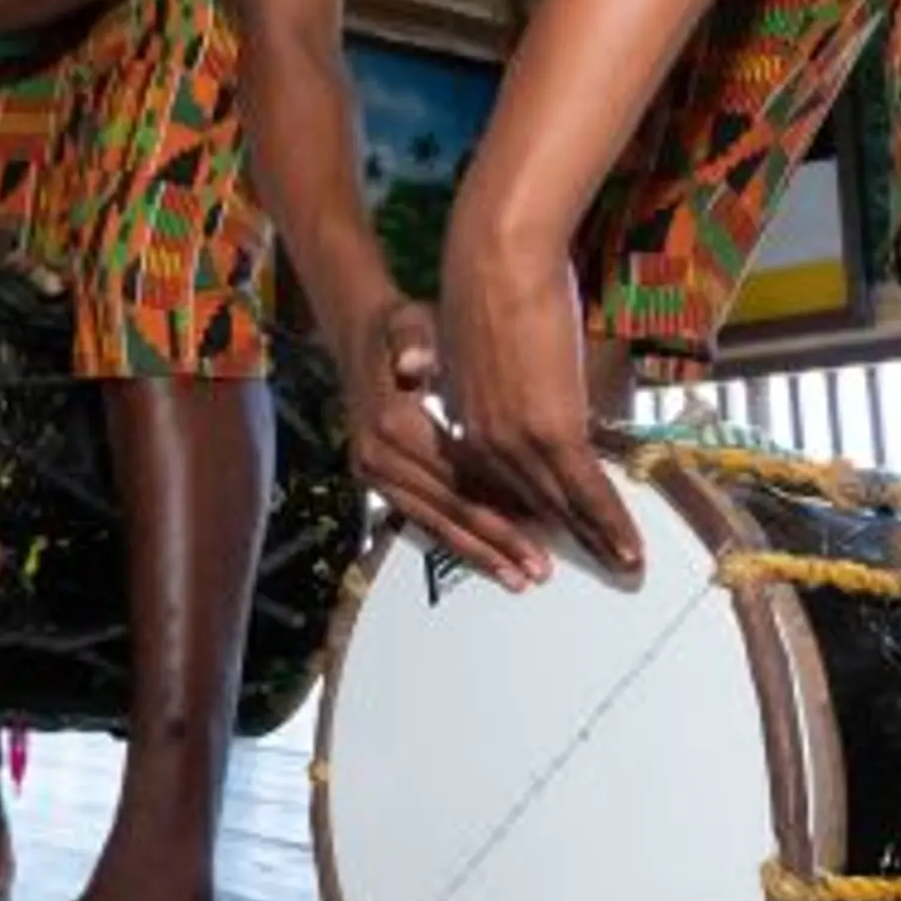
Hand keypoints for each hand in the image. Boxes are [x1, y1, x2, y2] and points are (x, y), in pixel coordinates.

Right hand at [339, 301, 551, 589]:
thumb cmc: (398, 328)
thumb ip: (415, 343)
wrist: (356, 335)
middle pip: (449, 511)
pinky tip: (485, 558)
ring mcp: (372, 474)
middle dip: (497, 543)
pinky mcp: (375, 482)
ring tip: (518, 578)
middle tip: (539, 570)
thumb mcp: (409, 323)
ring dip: (478, 552)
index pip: (459, 479)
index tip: (545, 531)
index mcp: (393, 424)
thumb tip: (413, 363)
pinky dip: (454, 539)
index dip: (502, 509)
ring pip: (433, 524)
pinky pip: (419, 519)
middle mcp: (378, 458)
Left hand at [435, 203, 640, 577]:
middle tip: (599, 567)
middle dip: (565, 540)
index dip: (530, 513)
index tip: (551, 538)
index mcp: (464, 421)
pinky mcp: (550, 428)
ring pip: (560, 504)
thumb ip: (489, 376)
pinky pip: (585, 488)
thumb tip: (491, 381)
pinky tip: (628, 546)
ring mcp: (516, 438)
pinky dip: (609, 521)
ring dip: (596, 540)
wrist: (496, 255)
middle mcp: (484, 440)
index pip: (498, 483)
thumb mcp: (478, 343)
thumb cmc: (490, 281)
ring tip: (625, 567)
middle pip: (530, 503)